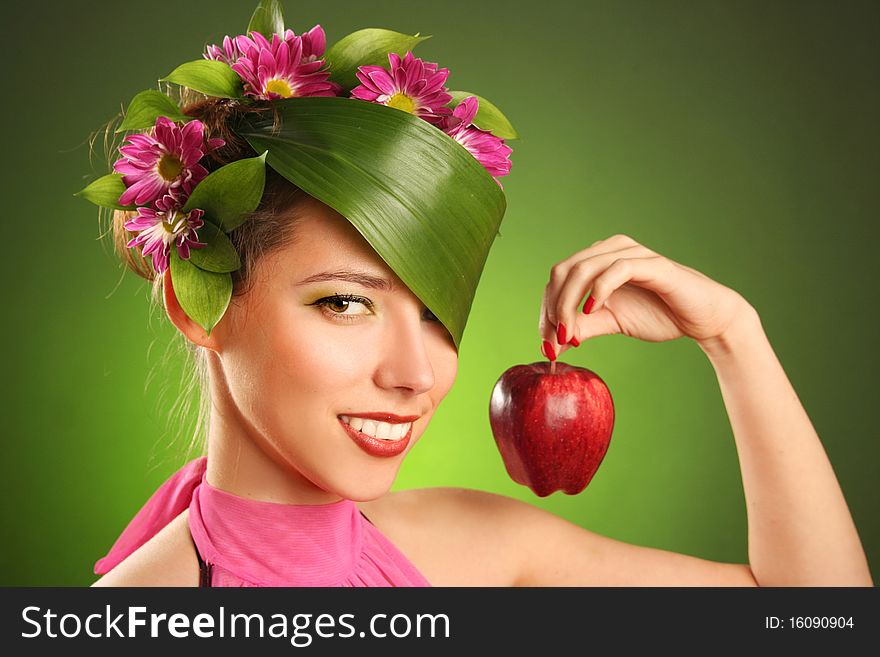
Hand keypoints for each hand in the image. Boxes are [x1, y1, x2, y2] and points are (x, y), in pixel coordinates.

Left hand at [538, 234, 753, 357]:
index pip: (557, 278)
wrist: (703, 318)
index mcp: (598, 260)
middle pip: (563, 271)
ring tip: (570, 333)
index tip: (548, 344)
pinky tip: (593, 310)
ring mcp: (631, 253)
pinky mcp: (652, 264)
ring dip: (569, 303)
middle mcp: (611, 249)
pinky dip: (598, 290)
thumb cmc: (658, 314)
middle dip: (553, 308)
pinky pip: (616, 269)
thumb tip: (551, 344)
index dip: (546, 310)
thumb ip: (582, 327)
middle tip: (555, 340)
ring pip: (583, 269)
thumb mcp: (610, 323)